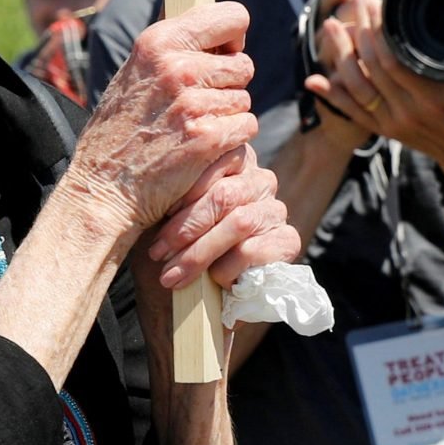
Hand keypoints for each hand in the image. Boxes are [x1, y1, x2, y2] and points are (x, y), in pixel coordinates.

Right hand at [62, 2, 259, 241]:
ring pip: (244, 99)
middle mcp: (176, 67)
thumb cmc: (119, 130)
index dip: (231, 37)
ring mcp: (193, 103)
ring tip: (189, 128)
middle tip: (194, 104)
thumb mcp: (134, 74)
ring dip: (227, 115)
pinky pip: (247, 127)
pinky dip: (231, 140)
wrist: (102, 185)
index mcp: (156, 42)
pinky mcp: (209, 137)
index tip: (220, 53)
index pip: (232, 17)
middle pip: (243, 65)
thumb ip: (171, 50)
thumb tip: (219, 30)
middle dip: (227, 84)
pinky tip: (200, 147)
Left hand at [140, 144, 301, 290]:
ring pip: (238, 223)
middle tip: (158, 252)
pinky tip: (212, 280)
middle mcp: (259, 179)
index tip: (159, 210)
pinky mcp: (287, 240)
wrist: (197, 285)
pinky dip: (226, 268)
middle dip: (186, 227)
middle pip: (224, 196)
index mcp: (231, 159)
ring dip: (200, 252)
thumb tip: (156, 167)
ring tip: (173, 273)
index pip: (213, 161)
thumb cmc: (174, 238)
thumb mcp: (163, 209)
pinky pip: (253, 250)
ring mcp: (275, 209)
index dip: (185, 188)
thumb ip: (169, 185)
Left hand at [304, 0, 443, 178]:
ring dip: (340, 56)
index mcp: (437, 98)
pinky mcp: (383, 130)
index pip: (395, 60)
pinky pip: (352, 111)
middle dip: (359, 32)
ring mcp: (394, 123)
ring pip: (356, 87)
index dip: (378, 31)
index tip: (374, 2)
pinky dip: (331, 95)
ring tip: (333, 26)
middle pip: (372, 68)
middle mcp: (411, 112)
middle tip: (354, 3)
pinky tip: (314, 78)